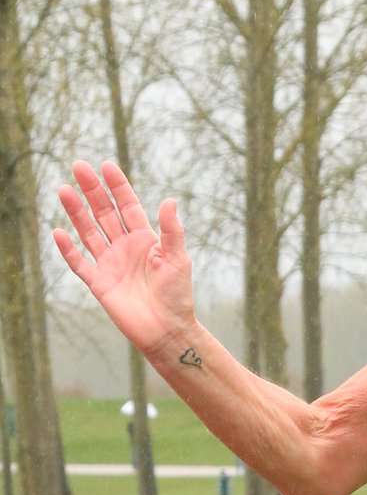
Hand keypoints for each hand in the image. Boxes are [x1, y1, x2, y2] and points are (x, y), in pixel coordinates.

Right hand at [52, 161, 194, 353]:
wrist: (167, 329)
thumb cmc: (178, 294)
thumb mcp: (178, 259)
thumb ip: (171, 230)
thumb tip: (169, 200)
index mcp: (146, 239)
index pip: (128, 206)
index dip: (118, 186)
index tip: (106, 165)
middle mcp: (125, 247)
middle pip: (104, 213)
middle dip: (92, 190)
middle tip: (78, 166)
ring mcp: (110, 264)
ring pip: (88, 232)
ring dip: (76, 212)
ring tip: (63, 189)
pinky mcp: (99, 283)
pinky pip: (79, 263)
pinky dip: (68, 249)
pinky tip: (58, 232)